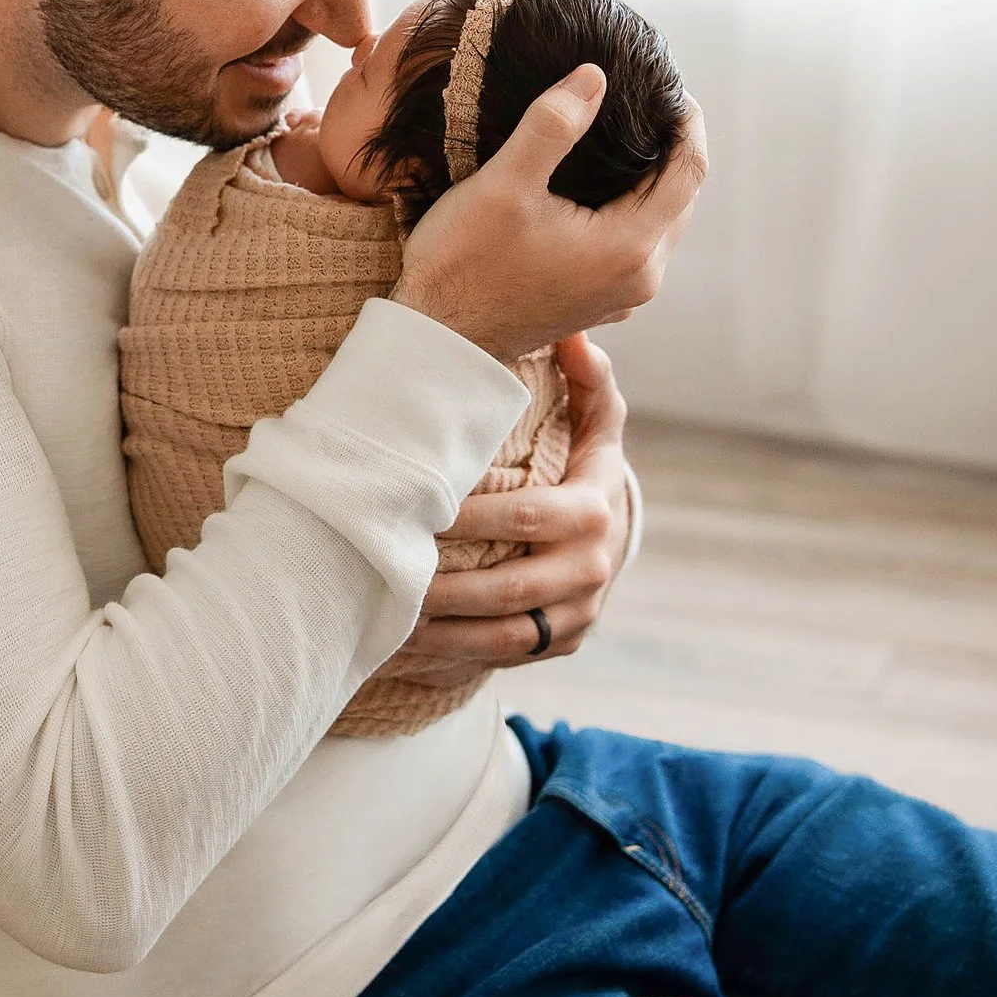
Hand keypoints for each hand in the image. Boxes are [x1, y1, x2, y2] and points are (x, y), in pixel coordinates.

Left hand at [378, 336, 632, 688]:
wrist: (614, 536)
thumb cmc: (585, 464)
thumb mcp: (596, 419)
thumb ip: (588, 379)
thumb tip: (573, 338)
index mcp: (595, 509)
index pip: (528, 514)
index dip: (471, 516)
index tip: (418, 506)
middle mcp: (591, 568)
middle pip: (507, 586)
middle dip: (442, 585)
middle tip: (383, 569)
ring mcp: (577, 614)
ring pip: (502, 635)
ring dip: (440, 633)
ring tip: (385, 617)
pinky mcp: (559, 644)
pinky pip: (501, 658)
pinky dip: (450, 656)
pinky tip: (403, 648)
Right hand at [393, 70, 705, 361]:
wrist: (439, 341)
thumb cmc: (464, 266)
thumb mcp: (504, 185)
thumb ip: (552, 125)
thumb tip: (593, 77)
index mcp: (629, 247)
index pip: (689, 172)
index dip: (688, 122)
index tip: (671, 86)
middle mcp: (639, 278)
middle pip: (681, 198)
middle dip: (674, 147)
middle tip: (650, 101)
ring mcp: (621, 296)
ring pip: (660, 224)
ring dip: (654, 180)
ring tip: (627, 136)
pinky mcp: (599, 303)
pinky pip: (636, 247)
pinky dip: (633, 210)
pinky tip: (603, 189)